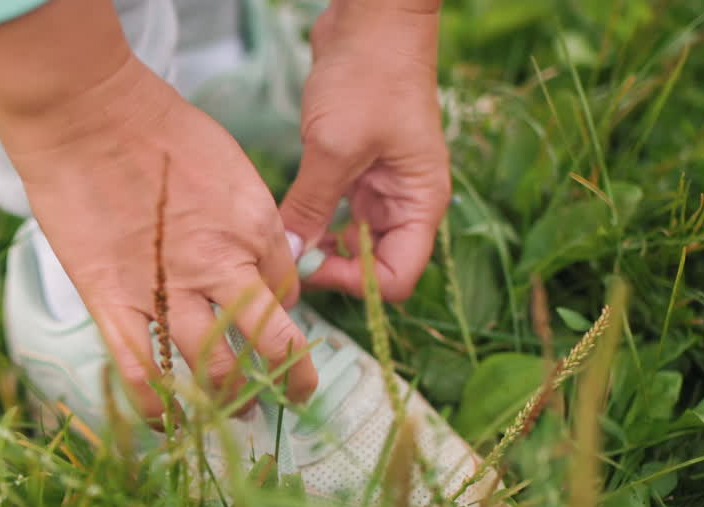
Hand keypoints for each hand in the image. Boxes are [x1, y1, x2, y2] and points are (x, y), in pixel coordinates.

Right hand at [0, 0, 316, 419]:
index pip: (288, 292)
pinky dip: (159, 408)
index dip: (287, 314)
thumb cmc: (158, 129)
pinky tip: (170, 424)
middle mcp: (219, 266)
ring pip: (212, 369)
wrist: (84, 114)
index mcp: (255, 227)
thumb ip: (251, 222)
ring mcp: (165, 289)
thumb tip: (267, 267)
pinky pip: (142, 372)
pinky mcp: (112, 302)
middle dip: (289, 379)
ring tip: (237, 415)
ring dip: (231, 401)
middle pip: (270, 343)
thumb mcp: (230, 166)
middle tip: (290, 396)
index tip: (279, 324)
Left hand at [280, 1, 450, 302]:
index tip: (310, 265)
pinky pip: (336, 213)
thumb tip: (287, 255)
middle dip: (333, 270)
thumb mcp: (333, 148)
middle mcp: (405, 202)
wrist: (371, 18)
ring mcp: (381, 187)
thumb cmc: (369, 75)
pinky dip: (314, 220)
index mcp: (419, 203)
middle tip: (288, 260)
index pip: (397, 277)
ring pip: (352, 241)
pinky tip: (287, 216)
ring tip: (283, 242)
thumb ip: (311, 207)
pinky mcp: (357, 170)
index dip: (354, 283)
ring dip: (320, 247)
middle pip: (374, 265)